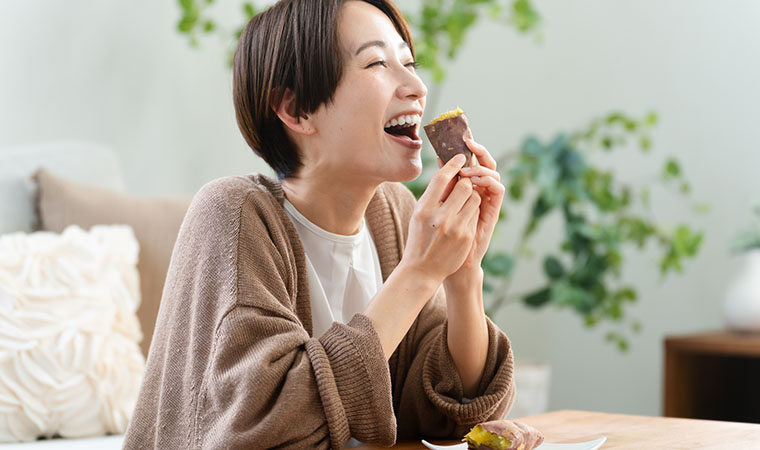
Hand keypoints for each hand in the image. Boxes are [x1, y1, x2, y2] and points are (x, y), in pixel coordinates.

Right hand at [400, 154, 480, 284]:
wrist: (422, 269)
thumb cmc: (419, 237)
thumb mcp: (419, 213)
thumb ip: (433, 192)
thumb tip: (446, 168)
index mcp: (424, 208)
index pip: (443, 177)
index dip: (454, 164)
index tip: (461, 156)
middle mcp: (440, 217)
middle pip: (464, 185)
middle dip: (467, 182)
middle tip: (464, 183)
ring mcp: (455, 227)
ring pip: (474, 198)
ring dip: (471, 197)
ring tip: (462, 204)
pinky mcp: (466, 236)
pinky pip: (476, 213)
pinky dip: (472, 211)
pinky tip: (463, 219)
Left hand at [441, 138, 504, 284]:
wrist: (448, 260)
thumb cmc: (440, 232)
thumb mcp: (438, 202)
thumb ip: (443, 181)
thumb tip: (439, 156)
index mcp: (466, 184)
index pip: (471, 160)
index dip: (468, 147)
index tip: (458, 135)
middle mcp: (479, 189)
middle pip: (485, 162)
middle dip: (478, 149)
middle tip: (468, 142)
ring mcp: (487, 199)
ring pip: (493, 173)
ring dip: (481, 167)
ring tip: (466, 170)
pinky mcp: (493, 210)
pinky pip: (498, 189)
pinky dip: (489, 181)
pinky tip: (475, 181)